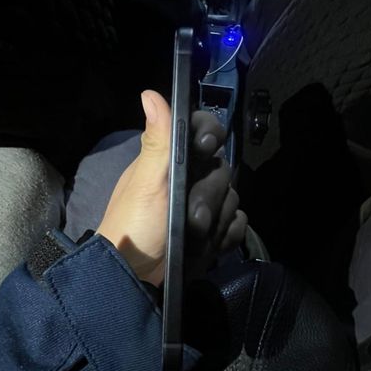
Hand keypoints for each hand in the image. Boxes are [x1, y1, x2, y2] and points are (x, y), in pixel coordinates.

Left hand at [96, 90, 246, 285]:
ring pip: (231, 198)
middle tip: (191, 216)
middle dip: (208, 195)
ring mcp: (201, 205)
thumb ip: (158, 140)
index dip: (210, 134)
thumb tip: (150, 93)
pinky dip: (226, 234)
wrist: (136, 277)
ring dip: (216, 220)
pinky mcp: (211, 231)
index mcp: (170, 160)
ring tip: (194, 235)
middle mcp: (188, 178)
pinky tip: (211, 244)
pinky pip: (235, 223)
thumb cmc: (135, 224)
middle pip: (222, 169)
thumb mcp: (146, 181)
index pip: (203, 129)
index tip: (206, 148)